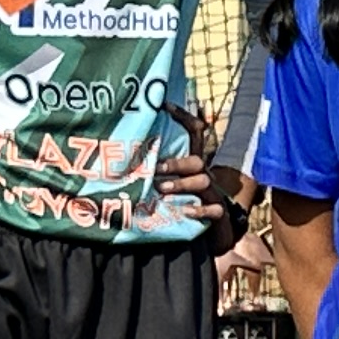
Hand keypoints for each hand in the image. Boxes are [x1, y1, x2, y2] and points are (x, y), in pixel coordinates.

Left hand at [157, 101, 244, 235]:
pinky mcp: (217, 213)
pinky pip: (214, 209)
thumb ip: (155, 170)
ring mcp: (211, 194)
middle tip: (156, 168)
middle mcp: (202, 175)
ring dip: (182, 183)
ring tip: (162, 189)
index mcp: (191, 164)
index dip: (183, 117)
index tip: (165, 105)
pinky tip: (186, 210)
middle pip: (196, 160)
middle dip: (177, 162)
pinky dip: (200, 209)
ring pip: (203, 181)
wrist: (210, 233)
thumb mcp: (171, 183)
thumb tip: (121, 153)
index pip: (194, 132)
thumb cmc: (181, 204)